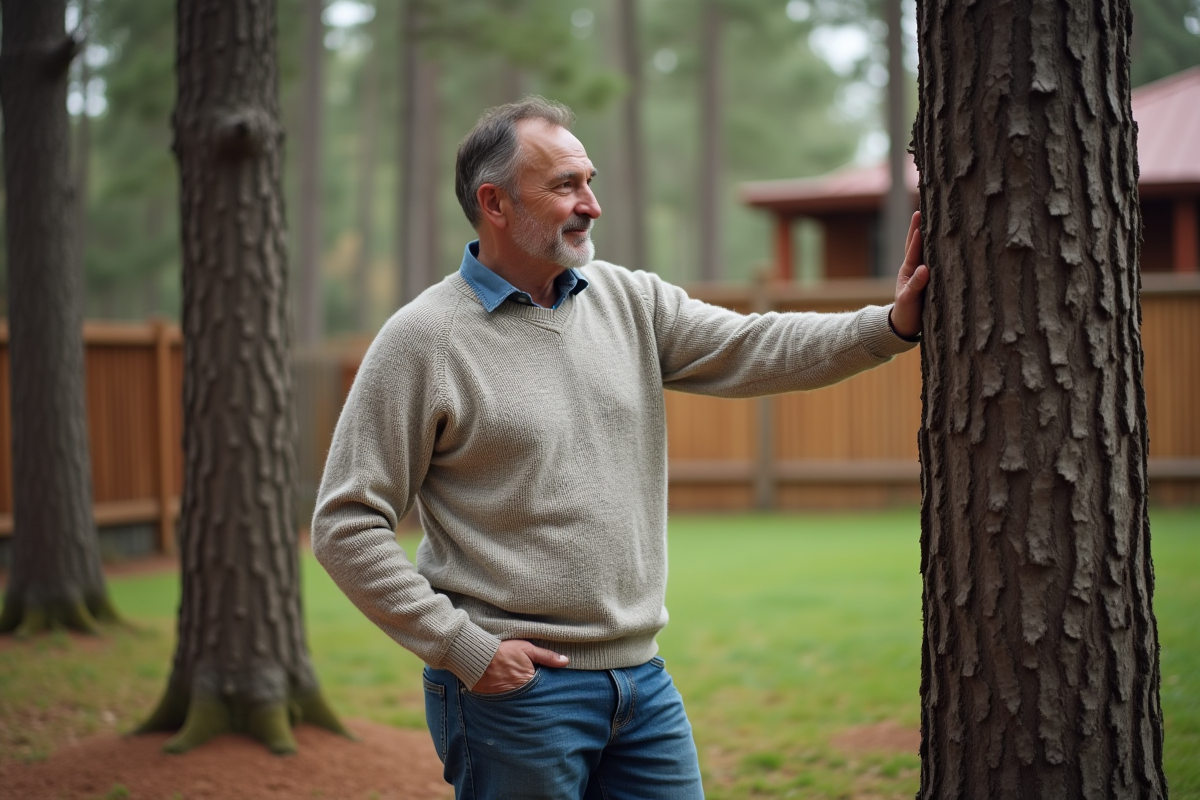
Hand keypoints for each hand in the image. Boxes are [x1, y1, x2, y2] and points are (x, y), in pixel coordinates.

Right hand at [471, 639, 568, 693]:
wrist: (476, 657)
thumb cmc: (503, 651)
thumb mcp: (527, 649)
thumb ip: (547, 656)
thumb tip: (566, 661)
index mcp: (529, 681)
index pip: (544, 688)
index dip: (547, 686)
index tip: (549, 684)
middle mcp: (519, 693)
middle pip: (533, 697)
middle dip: (537, 696)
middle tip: (540, 693)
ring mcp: (507, 698)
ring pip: (522, 702)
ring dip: (525, 699)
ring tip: (526, 696)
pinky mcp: (496, 700)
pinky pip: (508, 703)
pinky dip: (511, 700)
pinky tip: (513, 696)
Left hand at [890, 211, 928, 339]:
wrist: (906, 325)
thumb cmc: (906, 313)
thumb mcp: (909, 300)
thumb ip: (915, 286)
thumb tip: (924, 269)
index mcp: (908, 271)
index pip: (913, 250)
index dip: (917, 236)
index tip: (920, 219)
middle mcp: (915, 267)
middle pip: (917, 243)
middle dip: (919, 226)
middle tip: (921, 208)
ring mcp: (922, 271)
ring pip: (925, 249)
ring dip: (928, 233)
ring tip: (934, 216)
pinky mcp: (930, 277)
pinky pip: (934, 259)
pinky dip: (938, 247)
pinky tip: (945, 237)